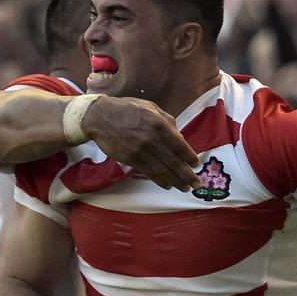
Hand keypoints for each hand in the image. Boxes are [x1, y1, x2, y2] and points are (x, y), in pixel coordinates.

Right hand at [82, 96, 201, 191]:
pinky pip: (148, 173)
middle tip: (197, 184)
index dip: (189, 157)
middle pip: (173, 161)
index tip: (196, 164)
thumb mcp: (150, 107)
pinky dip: (159, 180)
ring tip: (185, 188)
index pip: (179, 144)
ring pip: (162, 170)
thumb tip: (180, 137)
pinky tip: (167, 185)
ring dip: (175, 181)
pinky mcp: (130, 159)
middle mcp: (151, 139)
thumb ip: (167, 121)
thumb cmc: (127, 109)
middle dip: (187, 175)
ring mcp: (140, 151)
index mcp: (158, 124)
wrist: (100, 117)